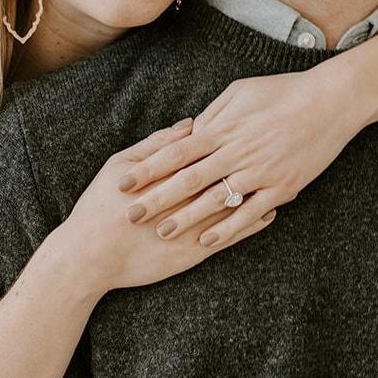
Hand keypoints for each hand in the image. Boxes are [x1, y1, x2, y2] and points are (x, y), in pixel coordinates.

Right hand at [56, 119, 278, 293]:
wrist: (88, 258)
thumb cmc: (100, 207)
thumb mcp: (121, 166)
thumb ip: (155, 145)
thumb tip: (189, 125)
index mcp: (169, 171)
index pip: (210, 147)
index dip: (237, 134)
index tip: (261, 119)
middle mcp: (185, 197)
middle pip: (230, 171)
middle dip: (259, 158)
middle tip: (286, 142)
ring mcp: (193, 225)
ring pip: (238, 203)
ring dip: (263, 190)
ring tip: (289, 177)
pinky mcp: (195, 251)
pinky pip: (233, 235)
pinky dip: (253, 222)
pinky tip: (270, 212)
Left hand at [116, 73, 364, 244]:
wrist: (331, 101)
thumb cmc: (283, 91)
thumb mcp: (240, 91)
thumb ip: (213, 114)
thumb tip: (188, 132)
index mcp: (224, 128)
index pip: (176, 152)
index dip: (148, 169)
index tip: (123, 183)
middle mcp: (238, 151)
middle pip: (188, 179)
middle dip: (157, 198)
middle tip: (130, 215)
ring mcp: (260, 171)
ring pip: (216, 199)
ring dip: (187, 217)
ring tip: (162, 231)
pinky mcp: (282, 187)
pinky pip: (250, 212)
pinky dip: (227, 227)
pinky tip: (207, 240)